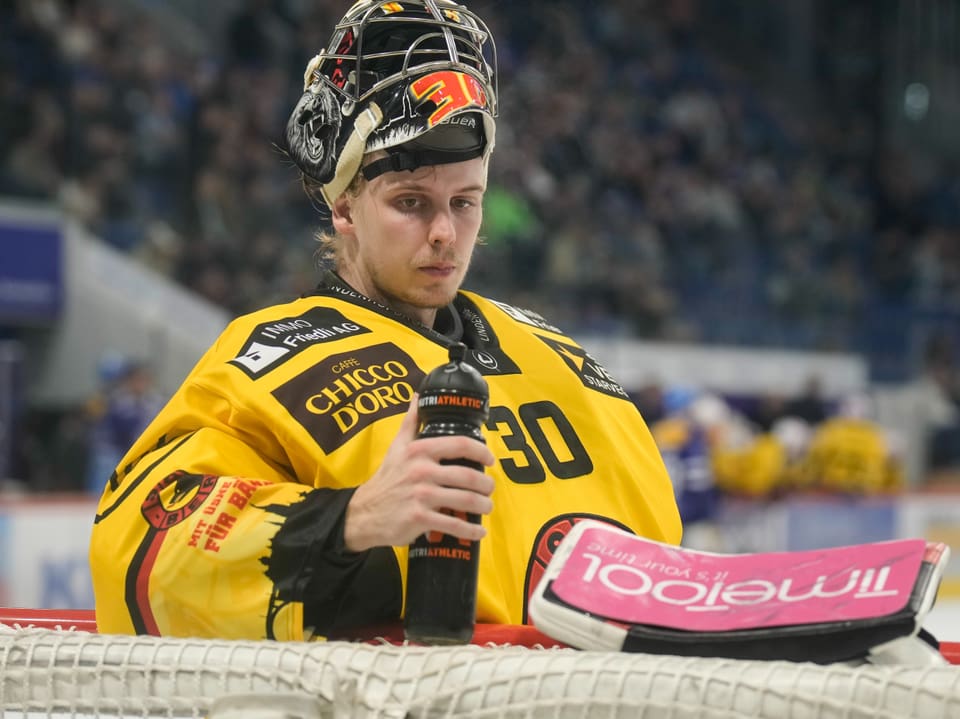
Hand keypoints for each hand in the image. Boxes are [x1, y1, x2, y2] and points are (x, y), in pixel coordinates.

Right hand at [343, 394, 495, 551]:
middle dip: (486, 485)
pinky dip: (470, 530)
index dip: (481, 451)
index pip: (460, 444)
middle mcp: (421, 471)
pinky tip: (478, 531)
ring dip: (483, 506)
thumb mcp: (396, 446)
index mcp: (419, 451)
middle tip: (489, 489)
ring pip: (465, 500)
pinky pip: (453, 525)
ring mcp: (421, 496)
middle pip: (468, 476)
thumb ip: (411, 422)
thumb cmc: (386, 479)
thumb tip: (418, 396)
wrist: (364, 512)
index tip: (489, 459)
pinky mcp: (420, 519)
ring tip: (487, 507)